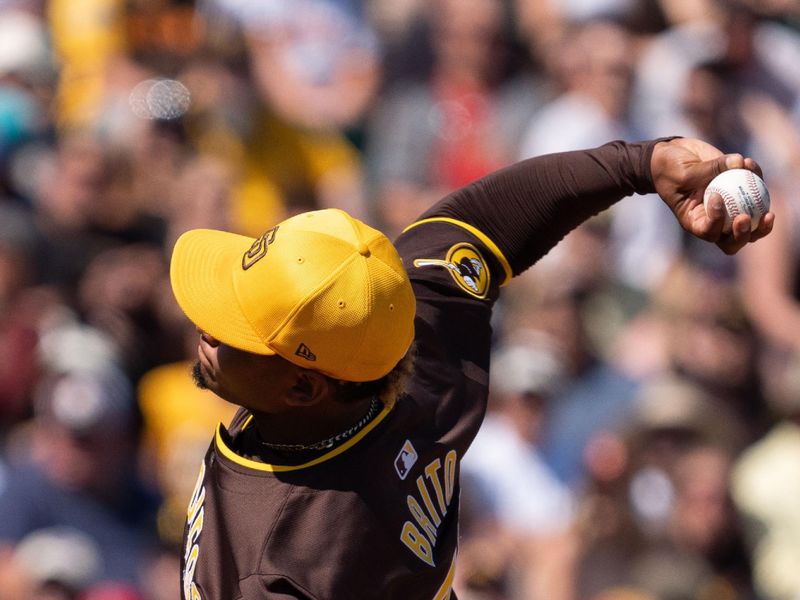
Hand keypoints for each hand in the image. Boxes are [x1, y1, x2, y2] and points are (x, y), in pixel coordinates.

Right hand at [650, 138, 774, 253]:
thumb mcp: (681, 171)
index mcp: (694, 221)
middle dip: (743, 234)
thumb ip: (709, 169)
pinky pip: (755, 192)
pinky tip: (749, 163)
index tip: (716, 197)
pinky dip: (757, 178)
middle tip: (745, 218)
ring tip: (768, 212)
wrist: (674, 154)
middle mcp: (712, 219)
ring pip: (751, 225)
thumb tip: (739, 163)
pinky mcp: (738, 190)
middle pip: (732, 239)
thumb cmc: (669, 167)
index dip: (716, 221)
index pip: (708, 231)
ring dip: (761, 223)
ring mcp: (728, 207)